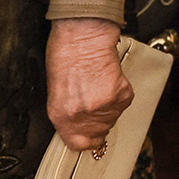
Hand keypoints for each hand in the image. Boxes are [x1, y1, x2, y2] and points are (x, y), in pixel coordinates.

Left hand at [48, 19, 132, 152]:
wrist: (83, 34)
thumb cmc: (65, 52)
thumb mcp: (55, 88)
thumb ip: (67, 110)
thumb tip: (78, 120)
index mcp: (61, 115)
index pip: (78, 144)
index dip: (85, 139)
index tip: (89, 136)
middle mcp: (81, 116)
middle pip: (98, 132)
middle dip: (98, 120)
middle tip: (94, 99)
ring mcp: (102, 107)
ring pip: (113, 117)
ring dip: (109, 105)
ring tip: (99, 83)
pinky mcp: (120, 96)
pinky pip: (123, 101)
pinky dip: (119, 91)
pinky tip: (108, 77)